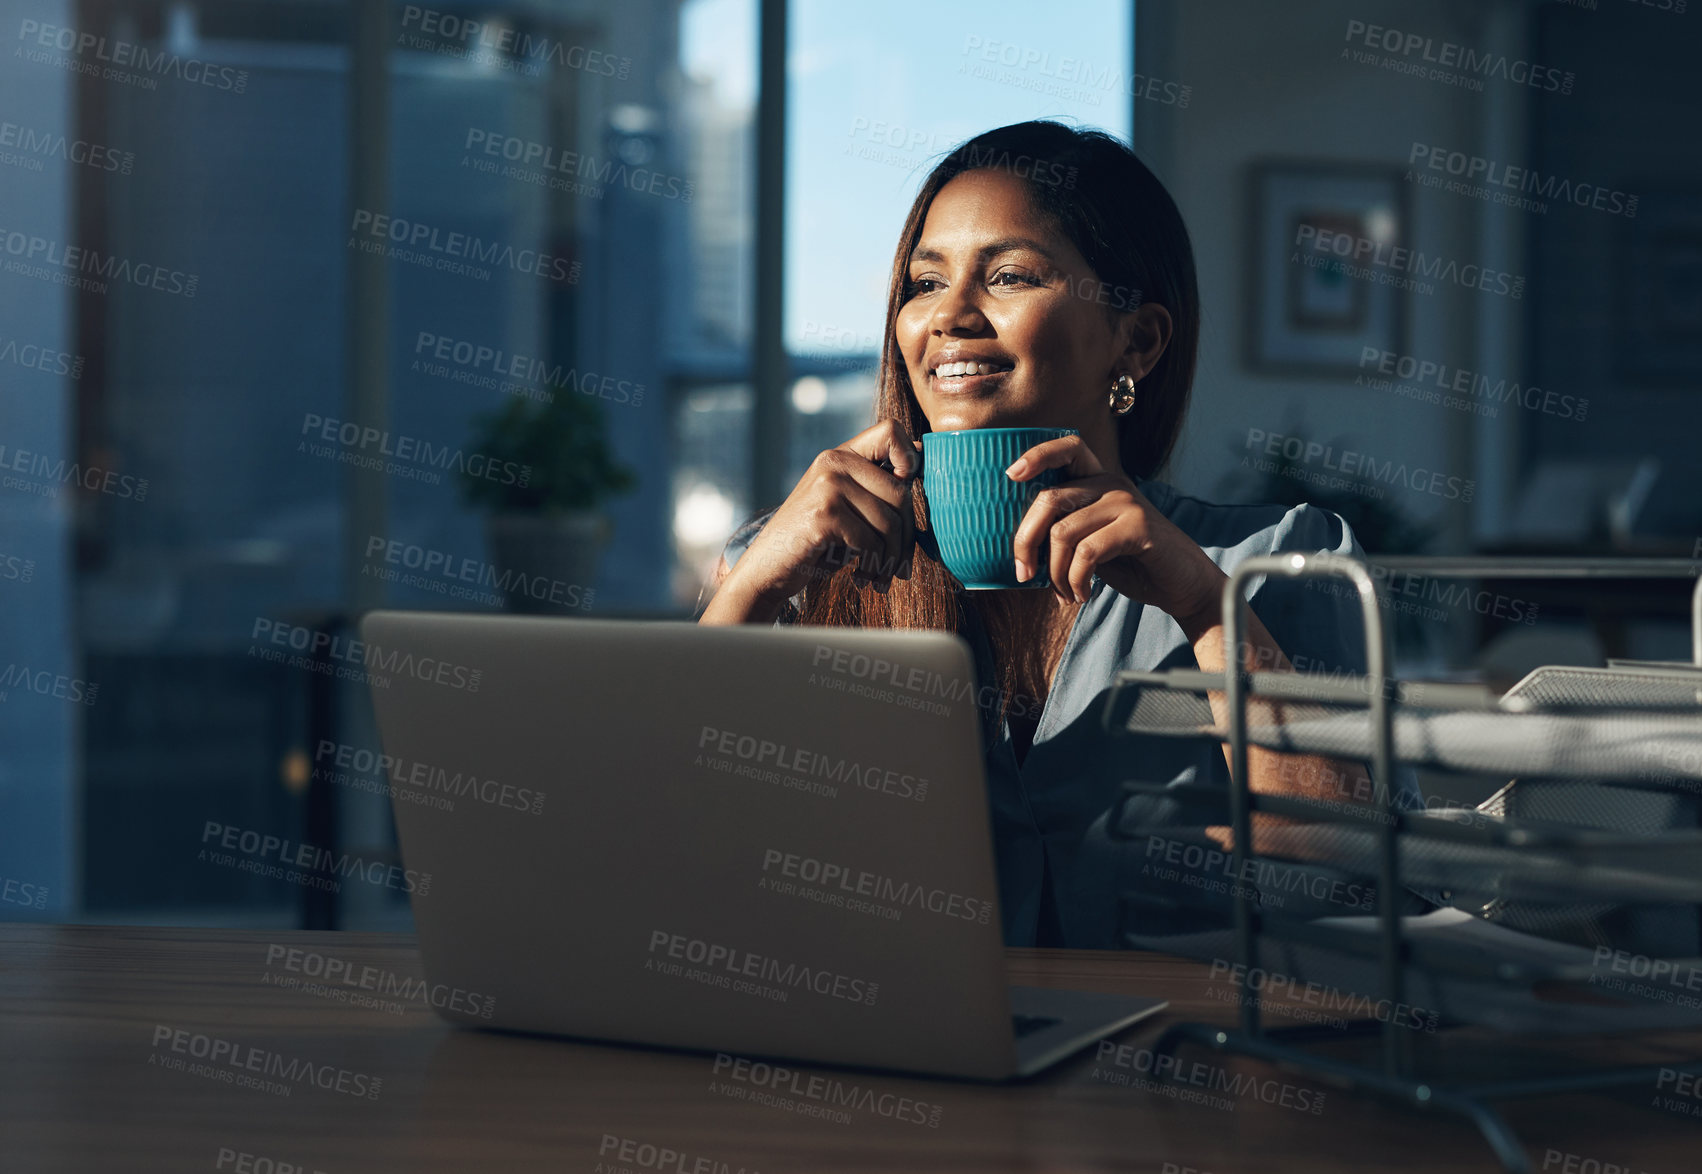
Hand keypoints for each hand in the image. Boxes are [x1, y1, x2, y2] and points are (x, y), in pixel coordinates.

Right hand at [716, 419, 920, 613]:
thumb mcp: (847, 509)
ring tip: (880, 578)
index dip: (911, 459)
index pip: (891, 431)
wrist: (768, 570)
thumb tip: (925, 478)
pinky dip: (873, 567)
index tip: (904, 502)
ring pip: (889, 522)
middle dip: (905, 538)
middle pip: (900, 492)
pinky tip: (862, 579)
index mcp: (841, 455)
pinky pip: (871, 542)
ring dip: (891, 559)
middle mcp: (833, 462)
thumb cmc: (816, 543)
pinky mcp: (823, 514)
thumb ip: (876, 491)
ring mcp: (827, 486)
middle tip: (899, 567)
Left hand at [1006, 433, 1225, 628]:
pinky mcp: (1138, 527)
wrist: (1182, 584)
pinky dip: (1076, 580)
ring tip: (1064, 593)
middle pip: (1049, 499)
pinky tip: (1082, 594)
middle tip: (1024, 574)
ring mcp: (1126, 503)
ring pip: (1063, 532)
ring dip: (1054, 573)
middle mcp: (1112, 484)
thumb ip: (1065, 531)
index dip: (1038, 455)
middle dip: (1025, 541)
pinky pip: (1087, 553)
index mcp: (1099, 481)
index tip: (1011, 475)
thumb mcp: (1092, 542)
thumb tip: (1019, 548)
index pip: (1068, 448)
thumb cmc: (1132, 563)